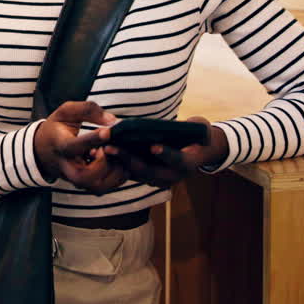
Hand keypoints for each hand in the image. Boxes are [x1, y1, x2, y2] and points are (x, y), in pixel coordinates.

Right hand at [33, 102, 127, 193]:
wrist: (42, 150)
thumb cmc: (56, 129)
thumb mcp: (66, 112)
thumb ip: (88, 110)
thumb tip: (112, 121)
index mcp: (60, 145)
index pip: (74, 146)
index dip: (92, 140)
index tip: (108, 132)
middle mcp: (67, 166)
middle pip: (83, 177)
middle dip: (102, 165)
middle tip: (106, 149)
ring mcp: (76, 179)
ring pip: (97, 187)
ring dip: (114, 171)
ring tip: (114, 153)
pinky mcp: (86, 184)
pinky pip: (107, 187)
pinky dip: (118, 176)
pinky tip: (117, 161)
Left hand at [101, 116, 229, 188]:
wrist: (200, 152)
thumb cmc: (199, 135)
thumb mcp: (199, 129)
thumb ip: (190, 127)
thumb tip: (174, 124)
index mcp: (189, 164)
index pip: (177, 160)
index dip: (166, 154)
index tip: (154, 146)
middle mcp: (174, 176)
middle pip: (149, 171)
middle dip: (129, 159)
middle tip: (112, 148)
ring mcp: (160, 180)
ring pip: (137, 174)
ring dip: (119, 162)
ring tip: (103, 149)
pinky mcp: (149, 178)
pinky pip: (132, 173)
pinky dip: (119, 164)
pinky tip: (104, 152)